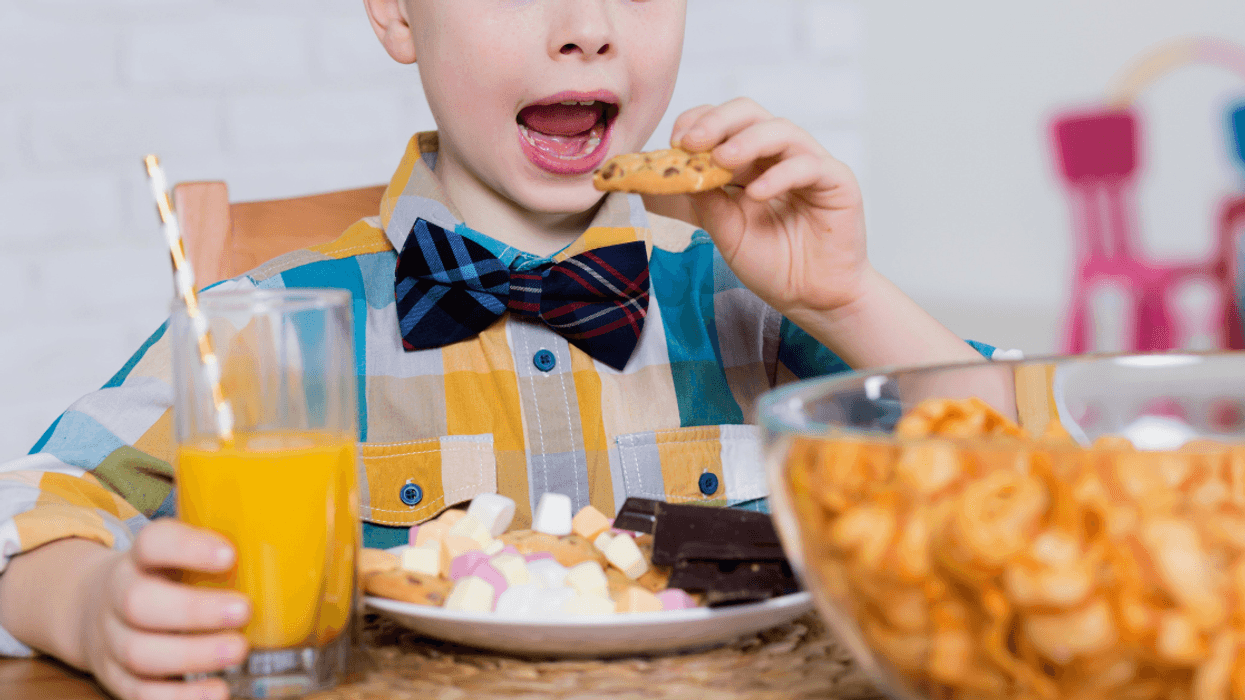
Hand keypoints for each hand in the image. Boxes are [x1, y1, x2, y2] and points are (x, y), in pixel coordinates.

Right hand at [79, 520, 249, 699]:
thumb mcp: (179, 556)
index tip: (229, 555)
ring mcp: (112, 639)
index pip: (153, 543)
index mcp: (140, 558)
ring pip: (139, 651)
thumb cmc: (162, 579)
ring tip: (238, 651)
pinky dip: (180, 697)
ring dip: (193, 654)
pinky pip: (140, 692)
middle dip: (194, 610)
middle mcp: (118, 596)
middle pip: (139, 602)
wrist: (95, 607)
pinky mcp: (116, 677)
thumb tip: (290, 548)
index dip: (188, 547)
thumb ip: (220, 551)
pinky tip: (218, 692)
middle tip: (243, 611)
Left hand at [671, 97, 869, 316]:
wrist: (811, 298)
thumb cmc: (773, 264)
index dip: (698, 123)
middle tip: (691, 141)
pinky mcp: (836, 180)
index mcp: (749, 163)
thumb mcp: (727, 232)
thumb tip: (672, 173)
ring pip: (780, 130)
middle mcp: (778, 155)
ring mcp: (808, 164)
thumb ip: (706, 200)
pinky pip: (808, 165)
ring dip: (746, 141)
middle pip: (749, 114)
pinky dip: (779, 175)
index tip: (675, 143)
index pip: (723, 124)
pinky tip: (757, 193)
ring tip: (721, 160)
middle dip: (717, 122)